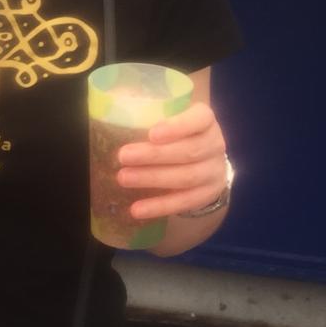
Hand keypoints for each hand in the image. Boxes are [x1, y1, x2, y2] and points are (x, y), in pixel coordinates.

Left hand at [116, 102, 227, 220]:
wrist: (205, 162)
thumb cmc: (178, 135)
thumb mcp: (171, 120)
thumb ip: (151, 116)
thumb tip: (110, 120)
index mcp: (205, 120)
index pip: (200, 118)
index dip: (177, 126)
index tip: (152, 134)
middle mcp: (215, 144)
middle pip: (188, 151)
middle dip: (154, 155)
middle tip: (123, 156)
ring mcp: (214, 172)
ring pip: (186, 177)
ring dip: (152, 179)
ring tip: (123, 178)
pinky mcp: (207, 195)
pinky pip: (183, 202)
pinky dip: (159, 206)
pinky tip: (137, 209)